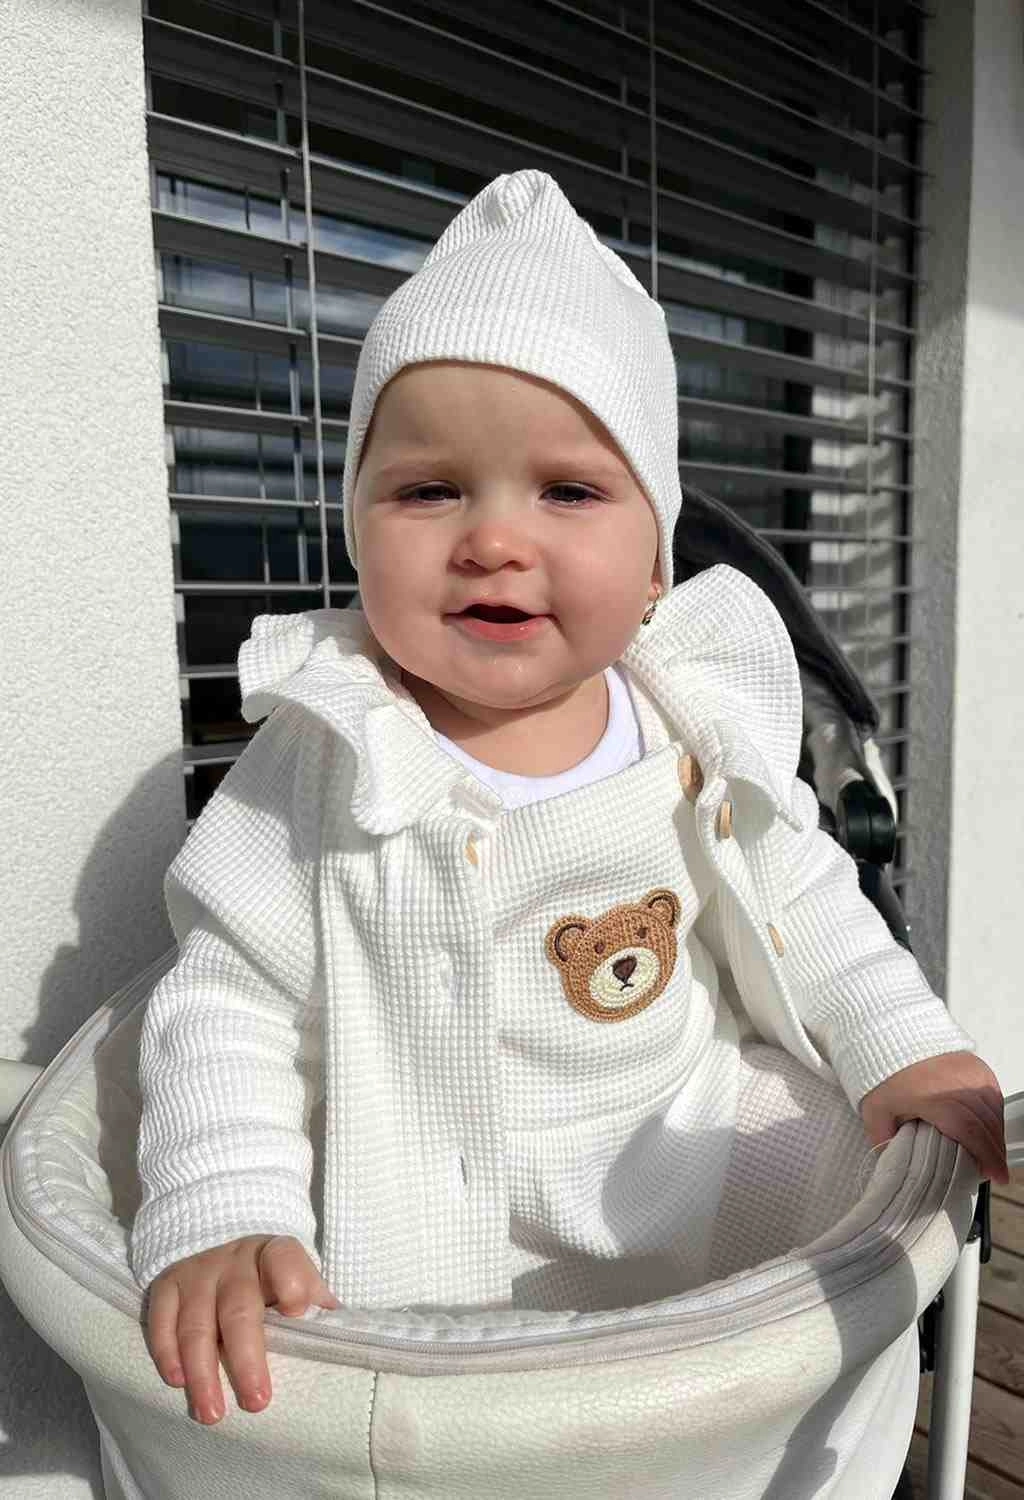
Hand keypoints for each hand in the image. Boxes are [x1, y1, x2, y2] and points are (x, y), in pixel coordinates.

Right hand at [144, 1235, 339, 1423]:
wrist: (222, 1246)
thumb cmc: (271, 1279)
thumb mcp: (298, 1280)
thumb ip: (318, 1307)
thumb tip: (350, 1339)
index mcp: (274, 1253)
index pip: (285, 1258)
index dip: (291, 1280)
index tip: (296, 1310)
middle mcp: (235, 1260)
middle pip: (239, 1307)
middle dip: (247, 1357)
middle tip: (257, 1402)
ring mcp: (199, 1272)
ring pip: (197, 1322)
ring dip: (203, 1370)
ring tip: (212, 1413)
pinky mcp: (168, 1285)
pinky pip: (161, 1318)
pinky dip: (166, 1350)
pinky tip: (177, 1380)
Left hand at [860, 1051, 1008, 1185]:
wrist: (891, 1038)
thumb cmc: (884, 1074)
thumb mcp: (875, 1112)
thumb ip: (885, 1142)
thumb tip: (895, 1165)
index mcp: (933, 1097)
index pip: (970, 1131)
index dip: (986, 1156)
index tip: (996, 1176)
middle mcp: (957, 1083)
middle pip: (987, 1124)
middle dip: (995, 1152)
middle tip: (995, 1171)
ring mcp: (969, 1072)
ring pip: (994, 1110)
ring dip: (996, 1134)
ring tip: (991, 1154)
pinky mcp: (975, 1065)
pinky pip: (993, 1094)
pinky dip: (994, 1114)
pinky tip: (988, 1128)